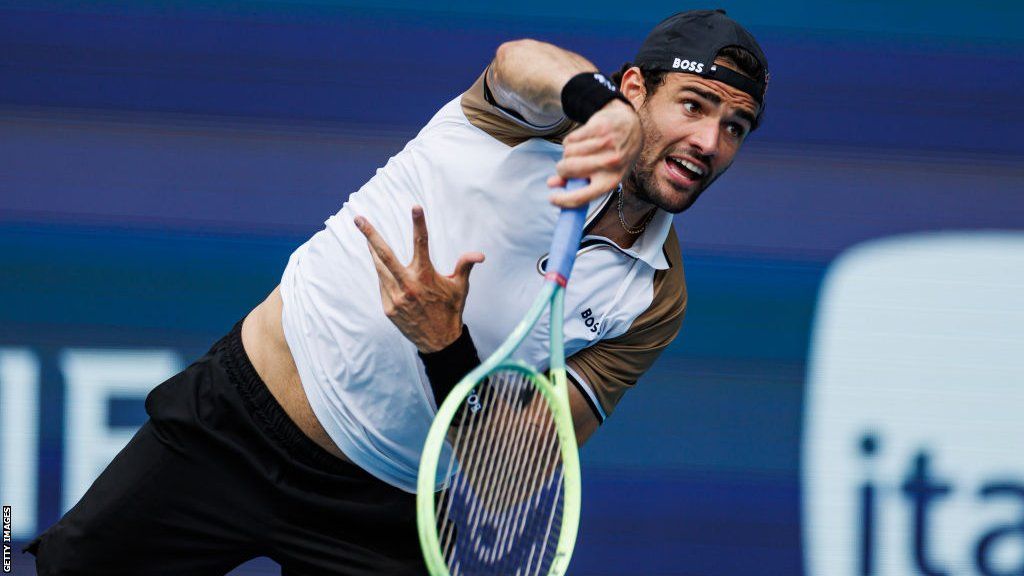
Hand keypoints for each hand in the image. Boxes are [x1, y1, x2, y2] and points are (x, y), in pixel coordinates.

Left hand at [354, 206, 484, 352]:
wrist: (439, 342)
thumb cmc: (451, 310)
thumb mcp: (460, 287)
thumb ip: (465, 266)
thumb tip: (480, 255)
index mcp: (425, 276)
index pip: (422, 243)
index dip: (419, 224)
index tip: (415, 207)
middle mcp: (408, 285)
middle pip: (384, 254)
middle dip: (370, 235)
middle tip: (358, 219)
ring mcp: (395, 297)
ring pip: (379, 268)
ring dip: (372, 251)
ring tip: (366, 237)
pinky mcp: (388, 307)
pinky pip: (382, 285)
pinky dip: (383, 274)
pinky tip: (383, 269)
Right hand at [547, 99, 641, 206]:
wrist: (631, 127)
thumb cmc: (613, 157)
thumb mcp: (603, 175)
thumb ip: (577, 182)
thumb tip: (551, 183)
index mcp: (611, 182)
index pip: (581, 197)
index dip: (562, 200)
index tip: (552, 198)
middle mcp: (610, 164)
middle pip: (568, 169)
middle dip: (561, 169)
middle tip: (566, 167)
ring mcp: (606, 144)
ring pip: (568, 152)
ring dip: (568, 153)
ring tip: (580, 152)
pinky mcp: (600, 128)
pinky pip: (570, 138)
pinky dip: (571, 141)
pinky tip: (583, 140)